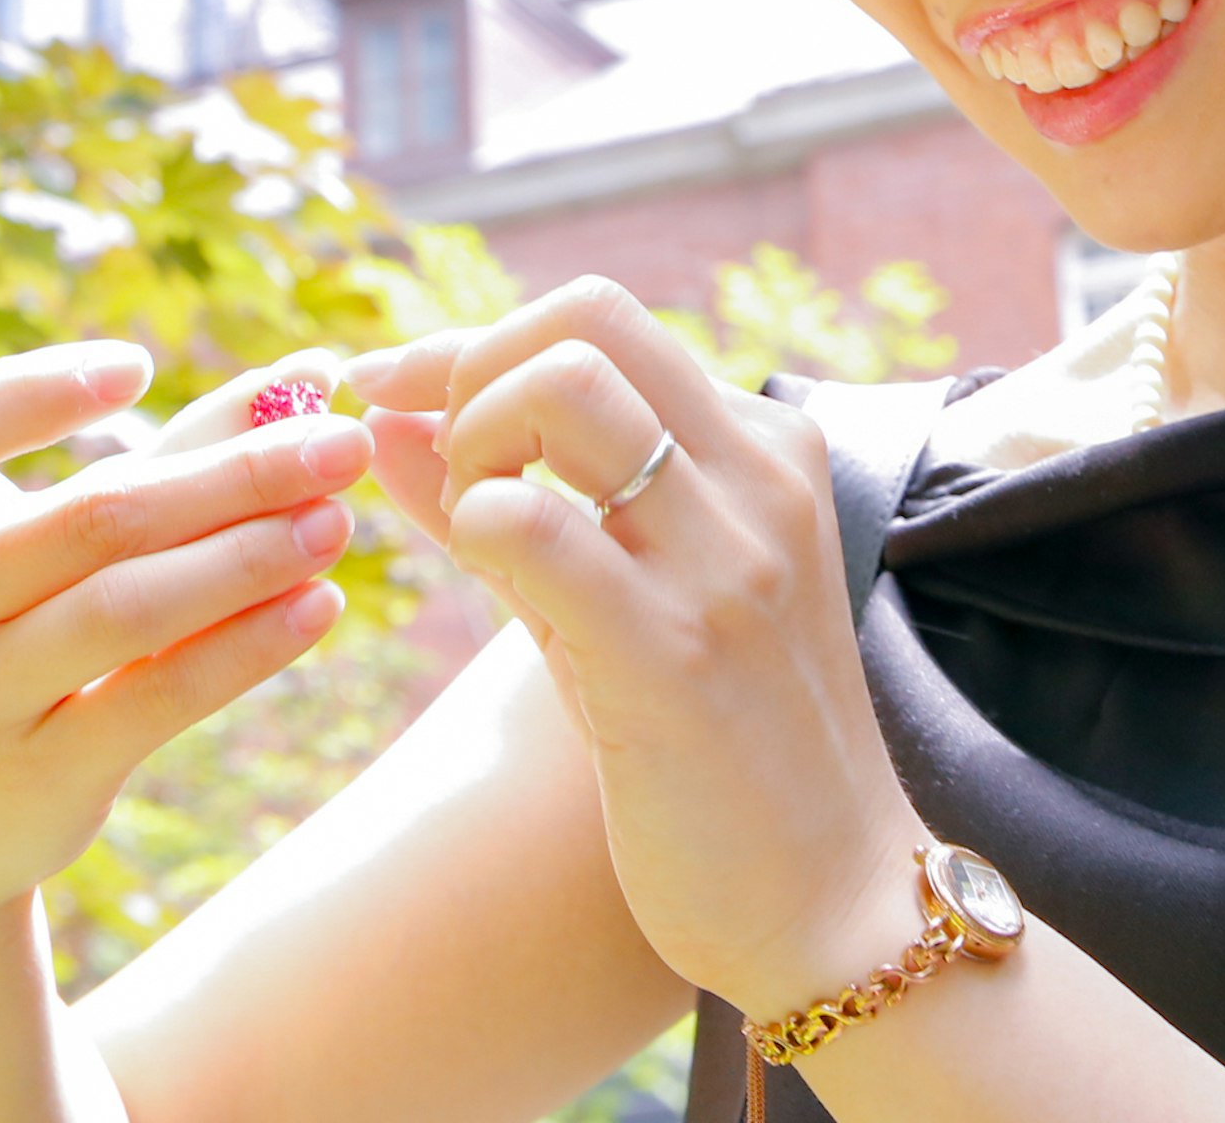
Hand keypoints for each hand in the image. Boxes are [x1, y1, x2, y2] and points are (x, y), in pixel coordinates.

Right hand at [0, 339, 375, 922]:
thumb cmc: (11, 619)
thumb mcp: (55, 530)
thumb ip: (177, 447)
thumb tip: (312, 368)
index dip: (27, 392)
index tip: (138, 366)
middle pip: (90, 520)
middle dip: (233, 474)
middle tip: (342, 441)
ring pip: (127, 611)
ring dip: (249, 558)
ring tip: (338, 519)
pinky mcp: (33, 777)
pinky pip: (155, 699)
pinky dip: (247, 647)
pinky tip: (320, 604)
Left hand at [345, 281, 933, 1016]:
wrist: (834, 905)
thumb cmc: (720, 756)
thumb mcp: (615, 604)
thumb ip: (513, 504)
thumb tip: (390, 418)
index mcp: (763, 453)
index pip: (600, 321)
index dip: (474, 343)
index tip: (393, 392)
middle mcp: (757, 483)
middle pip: (584, 319)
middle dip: (469, 367)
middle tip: (433, 462)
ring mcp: (725, 562)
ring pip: (563, 387)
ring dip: (475, 438)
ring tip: (472, 528)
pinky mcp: (674, 653)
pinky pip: (535, 526)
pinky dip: (475, 525)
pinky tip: (484, 576)